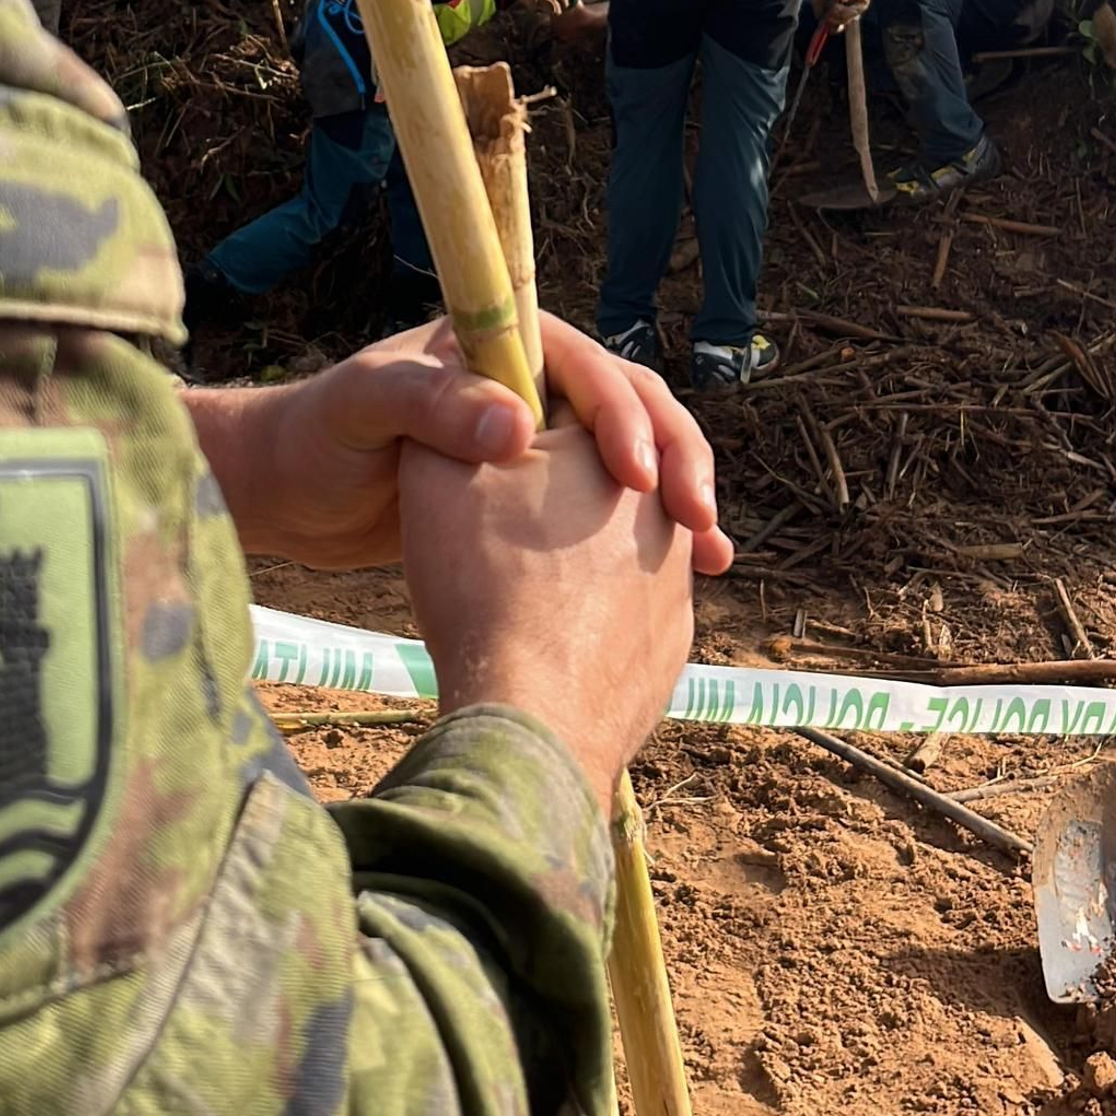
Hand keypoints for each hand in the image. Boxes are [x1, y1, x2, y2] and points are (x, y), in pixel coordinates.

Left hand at [185, 312, 729, 580]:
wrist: (284, 499)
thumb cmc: (312, 440)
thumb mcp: (363, 411)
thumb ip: (430, 407)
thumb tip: (519, 425)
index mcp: (499, 348)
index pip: (589, 367)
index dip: (625, 416)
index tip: (642, 478)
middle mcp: (527, 385)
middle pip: (630, 410)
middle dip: (674, 459)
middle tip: (697, 519)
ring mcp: (536, 444)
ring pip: (630, 463)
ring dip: (676, 501)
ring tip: (711, 553)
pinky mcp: (532, 499)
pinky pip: (606, 510)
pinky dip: (644, 539)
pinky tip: (684, 576)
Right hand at [402, 413, 699, 805]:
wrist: (531, 719)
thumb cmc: (482, 580)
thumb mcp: (438, 470)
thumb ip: (459, 409)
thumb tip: (495, 396)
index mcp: (617, 446)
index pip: (593, 398)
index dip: (551, 409)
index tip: (516, 433)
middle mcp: (664, 511)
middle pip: (622, 469)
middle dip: (581, 472)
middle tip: (530, 498)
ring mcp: (677, 582)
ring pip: (635, 539)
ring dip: (595, 543)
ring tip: (532, 575)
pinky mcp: (672, 645)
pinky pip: (638, 605)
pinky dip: (600, 607)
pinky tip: (550, 630)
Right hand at [810, 0, 872, 26]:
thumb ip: (818, 6)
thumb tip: (820, 20)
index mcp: (838, 8)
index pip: (835, 24)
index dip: (829, 27)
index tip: (823, 27)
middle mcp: (848, 8)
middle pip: (841, 24)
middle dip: (833, 21)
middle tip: (828, 14)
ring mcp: (856, 6)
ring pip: (847, 19)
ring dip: (838, 14)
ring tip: (834, 4)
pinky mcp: (863, 1)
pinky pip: (855, 11)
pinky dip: (846, 9)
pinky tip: (840, 2)